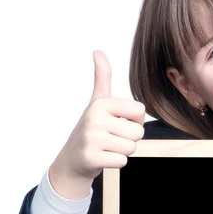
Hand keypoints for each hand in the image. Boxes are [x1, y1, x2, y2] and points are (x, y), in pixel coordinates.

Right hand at [49, 50, 145, 198]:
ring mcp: (91, 139)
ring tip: (107, 147)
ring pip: (131, 147)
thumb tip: (98, 51)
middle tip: (111, 138)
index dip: (134, 120)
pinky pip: (122, 161)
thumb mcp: (97, 101)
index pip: (140, 111)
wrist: (72, 159)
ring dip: (122, 151)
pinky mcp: (91, 158)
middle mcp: (94, 118)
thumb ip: (102, 77)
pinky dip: (116, 162)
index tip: (118, 122)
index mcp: (101, 103)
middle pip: (138, 132)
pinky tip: (102, 158)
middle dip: (129, 138)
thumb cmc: (92, 129)